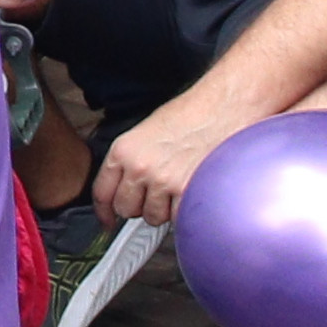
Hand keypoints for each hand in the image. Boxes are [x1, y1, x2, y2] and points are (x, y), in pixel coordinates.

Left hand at [93, 89, 232, 228]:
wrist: (224, 107)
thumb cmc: (192, 114)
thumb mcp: (147, 132)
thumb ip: (132, 161)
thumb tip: (127, 186)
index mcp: (124, 150)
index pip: (102, 192)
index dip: (104, 210)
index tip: (108, 219)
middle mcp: (140, 168)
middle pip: (126, 209)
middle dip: (139, 206)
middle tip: (155, 194)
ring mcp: (164, 182)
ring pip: (153, 217)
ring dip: (164, 209)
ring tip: (178, 186)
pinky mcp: (189, 193)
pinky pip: (179, 218)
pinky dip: (186, 211)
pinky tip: (192, 190)